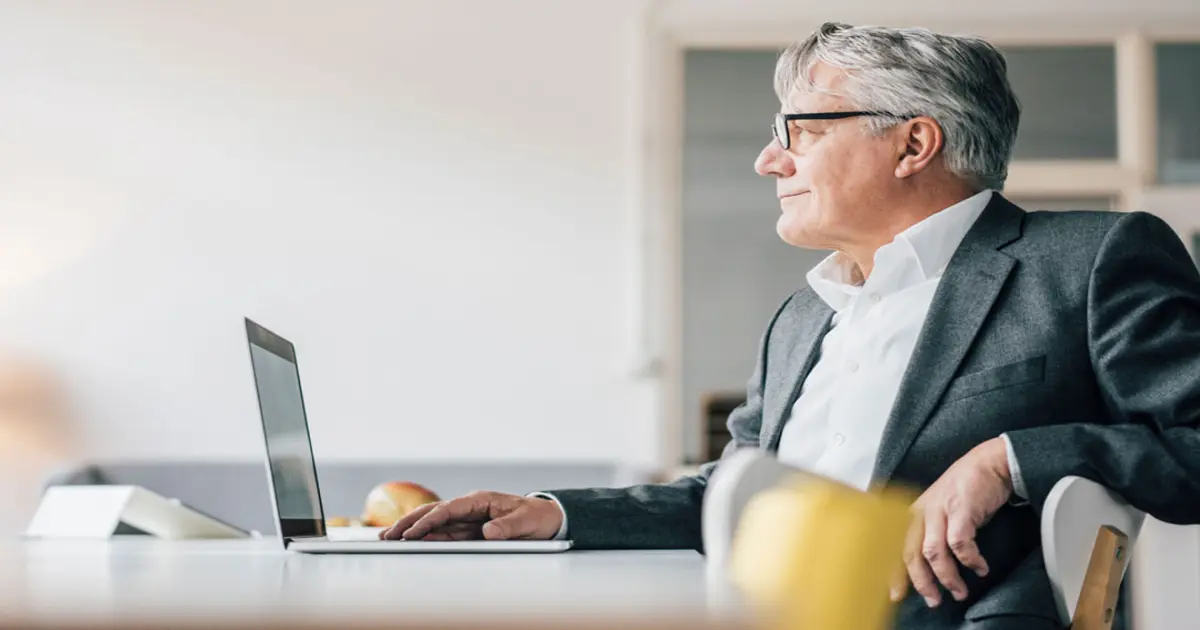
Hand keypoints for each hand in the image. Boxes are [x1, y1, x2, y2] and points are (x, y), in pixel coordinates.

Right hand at [378, 491, 563, 540]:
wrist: (546, 518)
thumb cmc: (535, 517)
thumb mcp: (525, 523)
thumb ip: (507, 528)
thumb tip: (487, 532)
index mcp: (480, 500)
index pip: (448, 509)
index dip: (429, 521)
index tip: (412, 533)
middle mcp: (469, 507)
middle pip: (433, 512)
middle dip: (409, 522)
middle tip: (386, 535)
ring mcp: (467, 517)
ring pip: (433, 522)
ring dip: (411, 529)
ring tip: (388, 538)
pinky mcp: (468, 529)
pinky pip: (443, 532)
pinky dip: (425, 536)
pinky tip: (409, 542)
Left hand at [892, 437, 1012, 607]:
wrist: (987, 463)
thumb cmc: (964, 491)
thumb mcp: (937, 509)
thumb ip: (929, 532)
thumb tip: (927, 567)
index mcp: (911, 513)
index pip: (893, 546)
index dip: (893, 572)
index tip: (895, 595)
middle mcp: (920, 511)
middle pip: (909, 553)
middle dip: (921, 581)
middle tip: (933, 600)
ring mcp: (939, 509)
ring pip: (933, 552)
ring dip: (947, 576)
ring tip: (960, 591)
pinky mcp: (961, 509)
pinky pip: (960, 543)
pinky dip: (970, 559)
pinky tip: (980, 568)